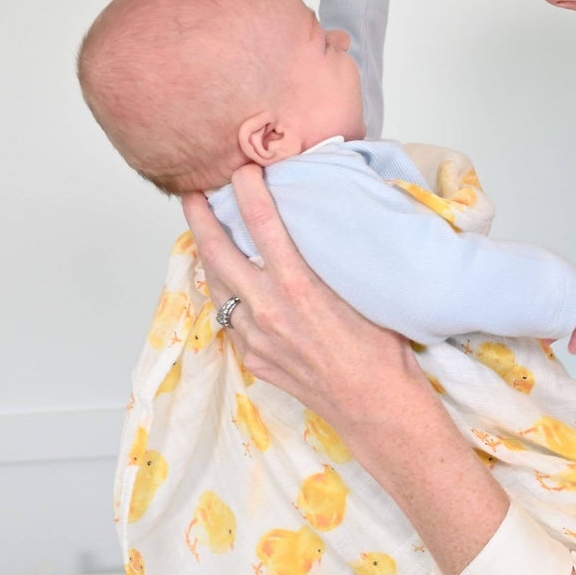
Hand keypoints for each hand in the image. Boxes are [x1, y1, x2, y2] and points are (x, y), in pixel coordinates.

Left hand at [180, 166, 416, 425]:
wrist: (376, 405)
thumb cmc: (382, 351)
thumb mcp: (361, 292)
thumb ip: (332, 263)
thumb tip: (326, 231)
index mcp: (297, 285)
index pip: (261, 221)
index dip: (247, 188)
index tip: (243, 169)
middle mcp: (268, 309)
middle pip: (218, 252)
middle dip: (200, 218)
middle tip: (193, 194)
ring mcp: (256, 338)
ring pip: (217, 288)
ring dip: (209, 259)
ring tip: (206, 238)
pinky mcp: (256, 360)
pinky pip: (232, 322)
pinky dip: (229, 300)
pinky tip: (235, 292)